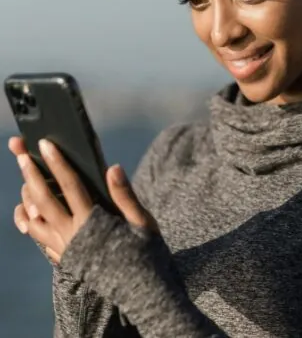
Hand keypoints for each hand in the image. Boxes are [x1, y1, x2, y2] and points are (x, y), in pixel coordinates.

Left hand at [10, 137, 157, 263]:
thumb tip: (112, 167)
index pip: (70, 186)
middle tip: (20, 154)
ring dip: (26, 197)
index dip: (57, 163)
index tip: (45, 144)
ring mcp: (64, 249)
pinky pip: (37, 238)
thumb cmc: (147, 253)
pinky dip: (27, 222)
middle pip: (43, 200)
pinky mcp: (63, 258)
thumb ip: (125, 195)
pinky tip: (25, 211)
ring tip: (24, 179)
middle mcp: (72, 236)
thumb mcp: (141, 222)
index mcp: (92, 223)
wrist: (142, 290)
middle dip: (31, 175)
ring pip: (34, 220)